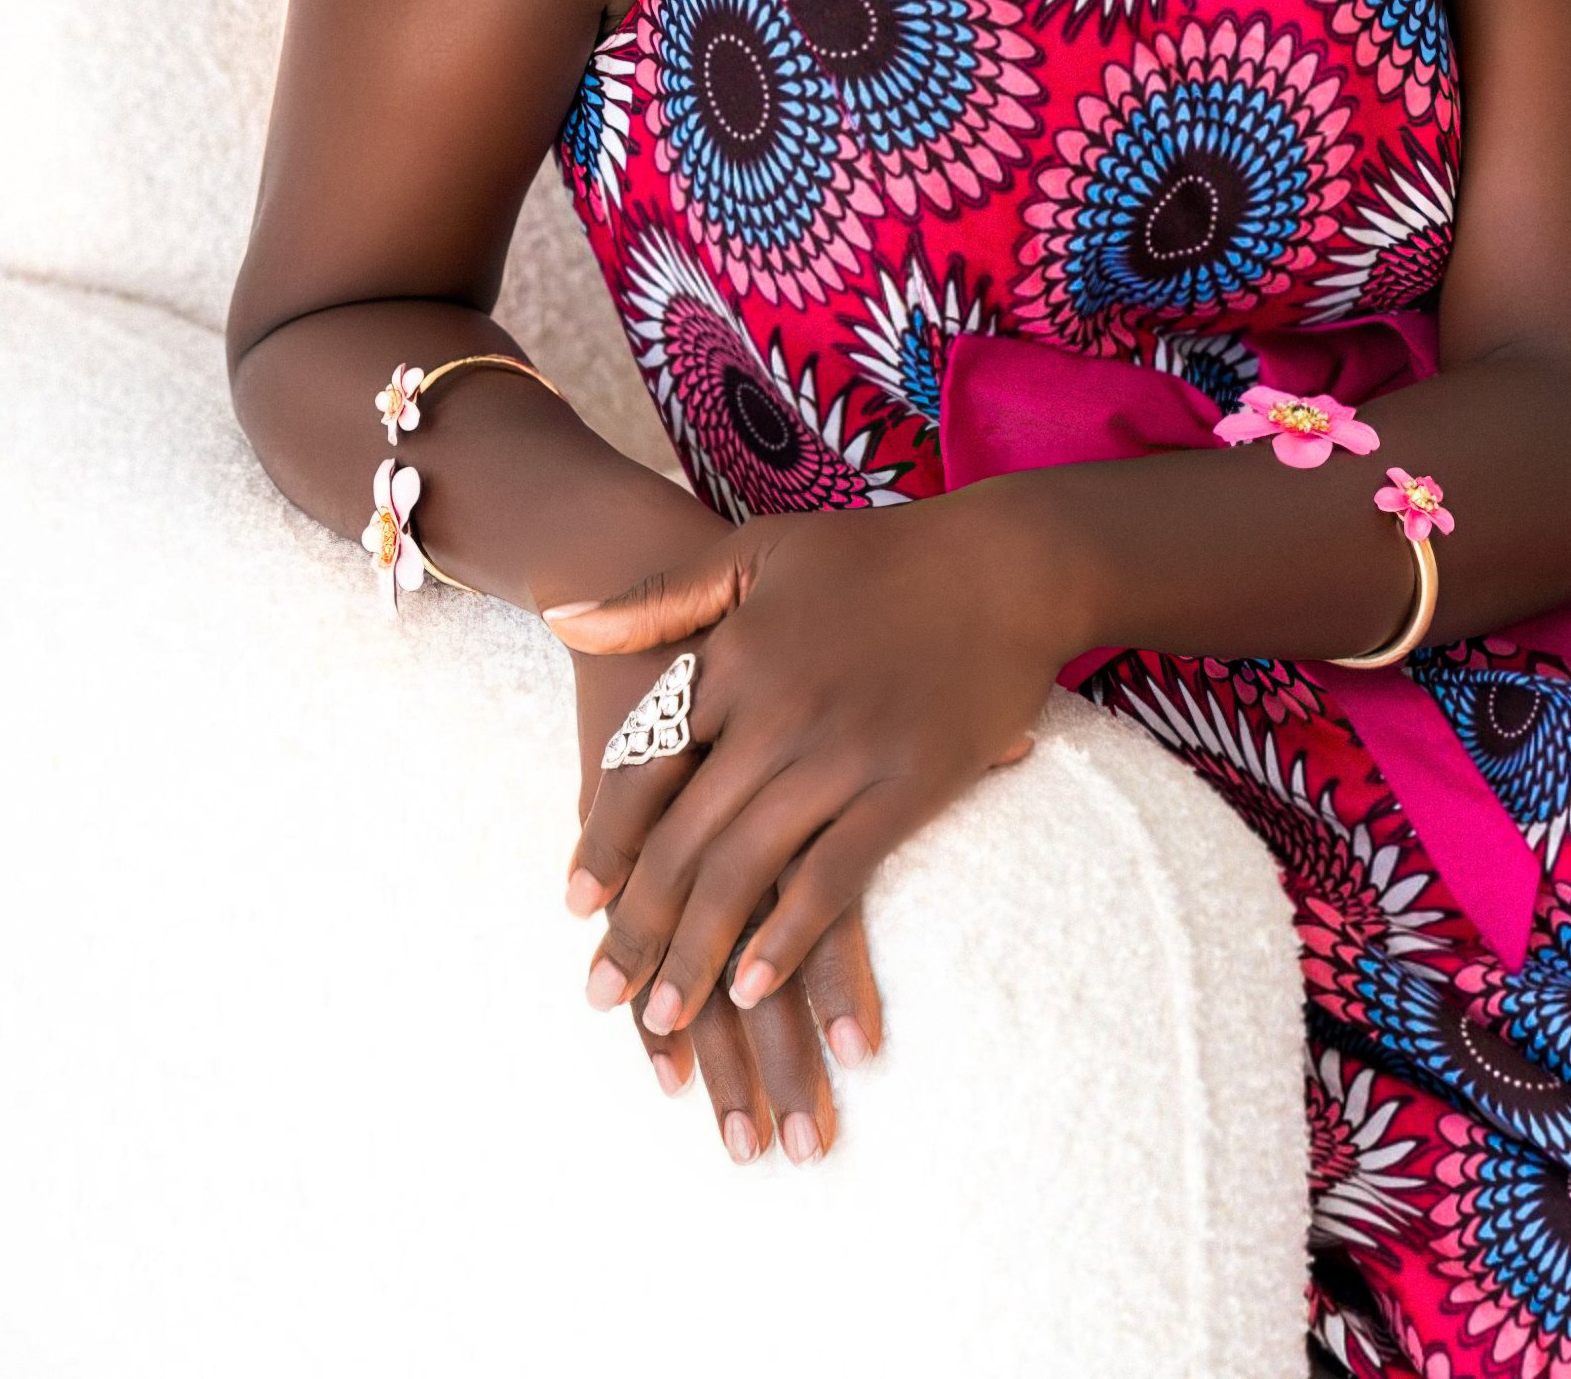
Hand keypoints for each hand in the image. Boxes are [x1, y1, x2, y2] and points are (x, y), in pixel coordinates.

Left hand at [548, 489, 1060, 1099]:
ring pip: (746, 871)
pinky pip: (833, 877)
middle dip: (637, 926)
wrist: (1007, 561)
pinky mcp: (906, 784)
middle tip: (601, 993)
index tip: (576, 905)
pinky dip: (787, 938)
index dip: (605, 842)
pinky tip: (755, 985)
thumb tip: (563, 618)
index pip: (643, 765)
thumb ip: (661, 596)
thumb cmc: (880, 555)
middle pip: (684, 837)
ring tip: (665, 1018)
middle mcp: (775, 711)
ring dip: (698, 953)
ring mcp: (841, 751)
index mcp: (734, 657)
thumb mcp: (758, 553)